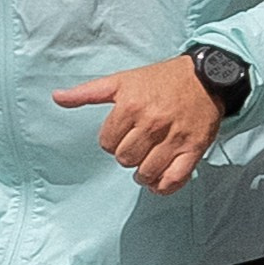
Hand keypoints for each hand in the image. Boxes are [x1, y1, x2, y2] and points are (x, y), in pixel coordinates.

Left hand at [54, 54, 225, 194]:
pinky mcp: (194, 149)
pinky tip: (159, 181)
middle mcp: (152, 123)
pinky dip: (164, 186)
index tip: (124, 133)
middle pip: (125, 159)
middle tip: (138, 146)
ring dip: (143, 173)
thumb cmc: (161, 80)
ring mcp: (174, 138)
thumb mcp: (122, 80)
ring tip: (147, 162)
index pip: (107, 143)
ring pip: (147, 172)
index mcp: (131, 106)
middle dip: (128, 155)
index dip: (112, 140)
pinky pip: (174, 179)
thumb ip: (88, 92)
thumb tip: (56, 97)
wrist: (206, 77)